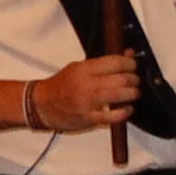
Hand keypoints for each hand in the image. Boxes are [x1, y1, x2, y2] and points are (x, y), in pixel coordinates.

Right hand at [24, 49, 147, 130]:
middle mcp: (86, 85)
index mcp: (83, 69)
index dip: (130, 63)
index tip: (133, 65)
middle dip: (134, 79)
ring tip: (132, 93)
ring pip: (121, 95)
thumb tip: (128, 55)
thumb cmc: (60, 86)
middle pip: (122, 79)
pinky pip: (114, 116)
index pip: (115, 62)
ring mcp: (88, 103)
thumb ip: (103, 63)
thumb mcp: (78, 68)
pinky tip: (126, 108)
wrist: (41, 105)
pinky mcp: (89, 119)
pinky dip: (125, 112)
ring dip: (132, 94)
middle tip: (135, 80)